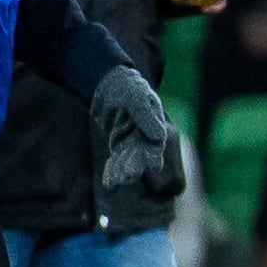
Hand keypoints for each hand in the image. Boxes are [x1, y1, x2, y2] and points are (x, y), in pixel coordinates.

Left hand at [88, 67, 178, 206]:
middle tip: (128, 177)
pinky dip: (112, 170)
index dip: (153, 155)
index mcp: (154, 126)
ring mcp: (131, 141)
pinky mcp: (118, 144)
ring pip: (128, 160)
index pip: (156, 144)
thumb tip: (158, 136)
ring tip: (115, 182)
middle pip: (141, 156)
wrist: (110, 84)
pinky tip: (108, 181)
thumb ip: (145, 117)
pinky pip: (116, 159)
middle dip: (136, 167)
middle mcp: (145, 136)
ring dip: (122, 171)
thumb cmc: (128, 88)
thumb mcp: (136, 99)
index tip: (153, 166)